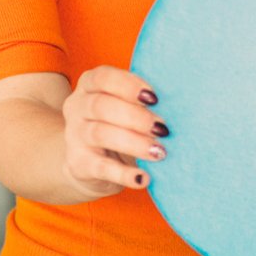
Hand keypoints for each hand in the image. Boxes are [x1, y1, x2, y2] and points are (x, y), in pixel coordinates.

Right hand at [56, 66, 167, 199]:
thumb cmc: (119, 123)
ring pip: (101, 134)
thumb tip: (181, 103)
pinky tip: (143, 178)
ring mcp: (74, 135)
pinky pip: (101, 168)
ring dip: (134, 143)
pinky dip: (124, 174)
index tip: (155, 98)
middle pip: (102, 106)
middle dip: (137, 117)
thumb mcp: (125, 105)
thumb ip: (143, 99)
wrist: (91, 161)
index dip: (129, 86)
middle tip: (163, 129)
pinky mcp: (78, 163)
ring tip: (160, 152)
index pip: (103, 77)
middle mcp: (77, 106)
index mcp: (90, 84)